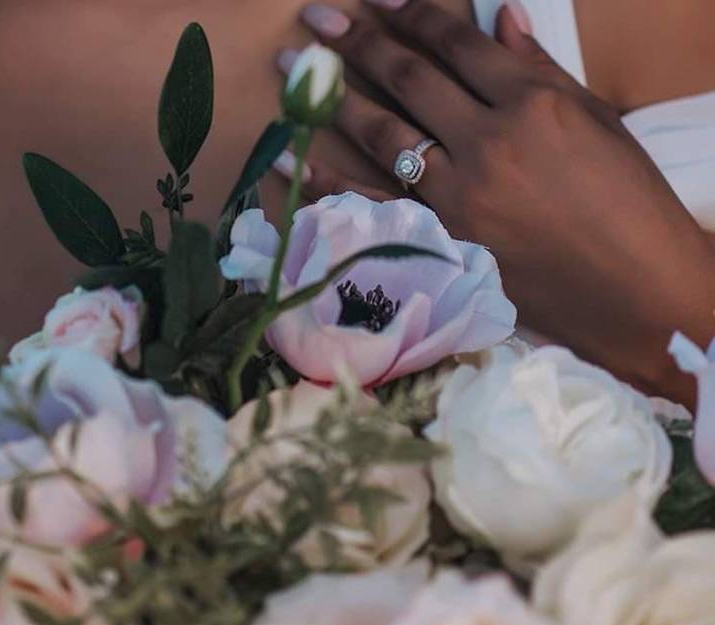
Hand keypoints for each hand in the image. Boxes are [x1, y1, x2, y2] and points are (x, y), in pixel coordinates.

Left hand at [279, 0, 714, 404]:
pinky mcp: (442, 243)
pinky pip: (369, 205)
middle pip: (408, 80)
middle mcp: (488, 144)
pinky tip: (288, 155)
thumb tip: (499, 18)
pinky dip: (325, 179)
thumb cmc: (630, 204)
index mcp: (533, 104)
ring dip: (330, 96)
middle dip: (358, 43)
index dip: (410, 12)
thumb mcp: (599, 123)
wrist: (638, 294)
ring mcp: (459, 197)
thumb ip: (540, 69)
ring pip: (381, 134)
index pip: (455, 43)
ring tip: (291, 66)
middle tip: (316, 18)